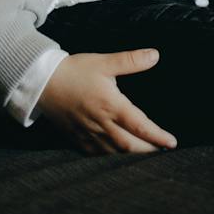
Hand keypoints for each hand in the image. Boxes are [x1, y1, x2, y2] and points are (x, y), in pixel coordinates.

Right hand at [38, 49, 176, 155]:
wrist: (41, 83)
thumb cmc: (74, 71)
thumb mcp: (104, 62)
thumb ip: (130, 60)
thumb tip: (155, 55)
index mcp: (111, 105)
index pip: (140, 126)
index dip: (158, 136)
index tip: (172, 142)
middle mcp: (101, 124)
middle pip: (130, 145)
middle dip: (149, 150)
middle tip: (163, 152)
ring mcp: (88, 134)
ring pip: (114, 153)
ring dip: (132, 157)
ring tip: (146, 155)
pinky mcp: (77, 138)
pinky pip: (96, 154)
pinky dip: (111, 158)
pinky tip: (118, 156)